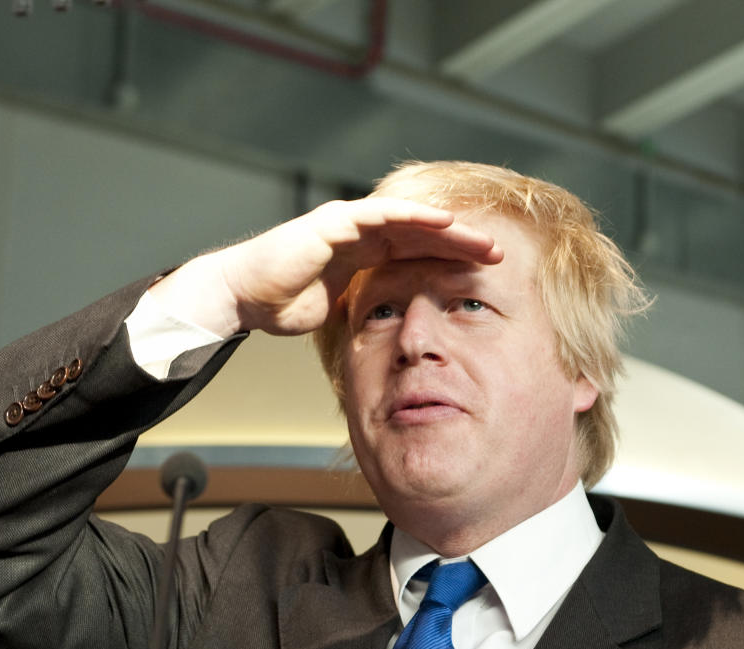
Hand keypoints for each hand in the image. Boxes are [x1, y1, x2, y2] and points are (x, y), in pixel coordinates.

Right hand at [149, 197, 502, 339]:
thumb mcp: (340, 312)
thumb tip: (393, 337)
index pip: (419, 254)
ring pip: (410, 220)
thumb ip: (367, 311)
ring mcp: (349, 224)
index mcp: (366, 255)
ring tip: (480, 239)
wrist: (245, 296)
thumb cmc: (284, 304)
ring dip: (447, 228)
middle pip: (423, 234)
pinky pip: (381, 215)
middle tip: (498, 255)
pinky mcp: (335, 222)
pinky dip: (413, 217)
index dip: (452, 262)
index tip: (484, 277)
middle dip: (461, 244)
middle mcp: (361, 234)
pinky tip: (442, 222)